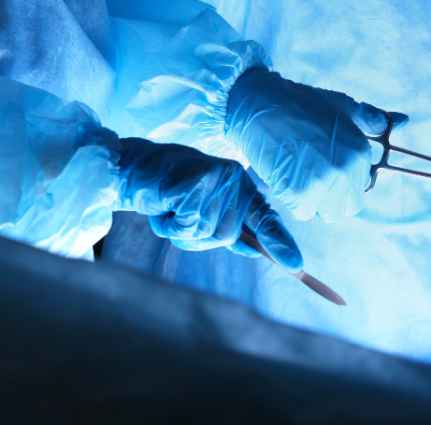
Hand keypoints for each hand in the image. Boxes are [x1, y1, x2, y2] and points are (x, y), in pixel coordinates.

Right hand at [117, 138, 301, 269]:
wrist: (135, 167)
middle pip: (226, 236)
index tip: (296, 264)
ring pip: (206, 234)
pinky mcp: (195, 185)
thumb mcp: (203, 208)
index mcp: (240, 185)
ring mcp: (216, 181)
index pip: (264, 217)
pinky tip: (163, 206)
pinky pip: (187, 227)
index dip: (279, 241)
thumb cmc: (169, 189)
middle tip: (180, 214)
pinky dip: (169, 225)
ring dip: (180, 231)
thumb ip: (228, 228)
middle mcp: (234, 180)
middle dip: (197, 237)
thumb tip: (255, 251)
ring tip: (170, 208)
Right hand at [224, 69, 405, 221]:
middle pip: (347, 206)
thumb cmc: (302, 104)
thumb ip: (373, 119)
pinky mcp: (298, 193)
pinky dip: (294, 199)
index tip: (325, 164)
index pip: (361, 187)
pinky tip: (286, 175)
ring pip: (325, 211)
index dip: (344, 179)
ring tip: (299, 172)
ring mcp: (322, 184)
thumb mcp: (344, 107)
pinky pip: (302, 211)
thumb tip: (404, 120)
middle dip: (332, 195)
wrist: (262, 105)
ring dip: (314, 199)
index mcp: (360, 153)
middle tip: (311, 172)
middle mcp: (346, 171)